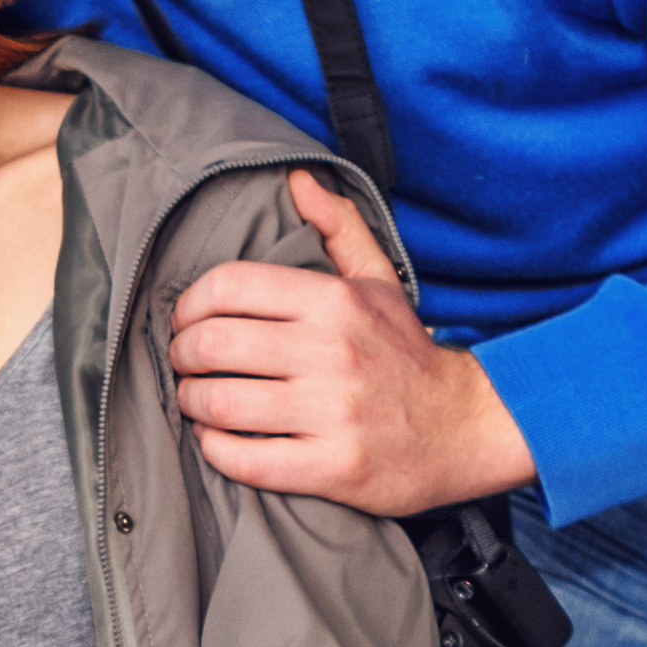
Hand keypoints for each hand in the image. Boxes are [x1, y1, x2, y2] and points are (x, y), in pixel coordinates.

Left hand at [168, 175, 534, 515]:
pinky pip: (245, 460)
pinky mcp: (333, 468)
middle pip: (214, 344)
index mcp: (335, 301)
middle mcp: (333, 353)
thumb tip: (298, 179)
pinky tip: (219, 439)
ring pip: (220, 403)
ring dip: (192, 402)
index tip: (186, 321)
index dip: (190, 304)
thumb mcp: (379, 282)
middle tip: (184, 363)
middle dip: (181, 355)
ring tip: (197, 400)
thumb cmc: (406, 354)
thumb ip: (339, 226)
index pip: (230, 285)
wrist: (465, 427)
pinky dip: (216, 449)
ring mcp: (333, 413)